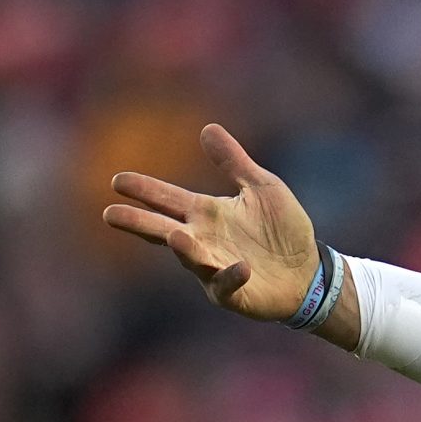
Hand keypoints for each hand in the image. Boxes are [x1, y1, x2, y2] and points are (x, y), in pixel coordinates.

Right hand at [103, 124, 321, 321]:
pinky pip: (228, 285)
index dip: (144, 190)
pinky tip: (242, 267)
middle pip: (163, 230)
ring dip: (185, 249)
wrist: (309, 272)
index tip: (118, 181)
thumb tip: (207, 128)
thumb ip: (234, 162)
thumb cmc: (283, 230)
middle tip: (111, 215)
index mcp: (205, 214)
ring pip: (192, 259)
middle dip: (139, 222)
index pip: (167, 199)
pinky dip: (232, 277)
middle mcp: (203, 240)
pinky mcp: (236, 293)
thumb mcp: (262, 187)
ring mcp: (215, 268)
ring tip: (174, 236)